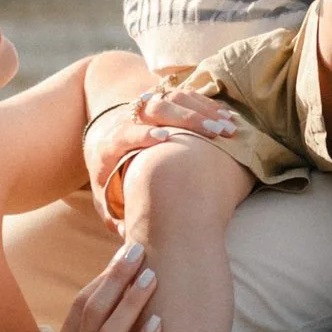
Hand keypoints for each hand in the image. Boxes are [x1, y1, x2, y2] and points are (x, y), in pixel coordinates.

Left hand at [85, 86, 240, 217]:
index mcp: (110, 145)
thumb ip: (113, 215)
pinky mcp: (163, 102)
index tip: (164, 139)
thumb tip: (129, 234)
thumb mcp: (104, 196)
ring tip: (228, 127)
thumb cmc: (108, 177)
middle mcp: (128, 120)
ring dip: (203, 111)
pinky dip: (208, 105)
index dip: (142, 134)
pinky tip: (227, 118)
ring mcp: (147, 108)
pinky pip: (186, 97)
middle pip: (155, 109)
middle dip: (186, 118)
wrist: (105, 141)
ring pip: (174, 99)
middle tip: (214, 131)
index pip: (125, 133)